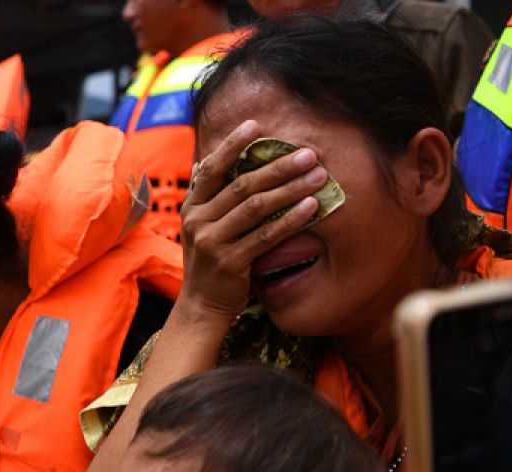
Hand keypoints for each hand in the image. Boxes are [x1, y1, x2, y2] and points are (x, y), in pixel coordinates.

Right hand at [178, 119, 329, 320]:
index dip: (232, 145)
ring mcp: (212, 242)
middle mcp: (198, 221)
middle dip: (278, 166)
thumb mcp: (200, 227)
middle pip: (242, 185)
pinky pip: (266, 236)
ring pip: (256, 208)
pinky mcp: (230, 263)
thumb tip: (203, 163)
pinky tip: (312, 207)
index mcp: (192, 207)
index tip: (256, 124)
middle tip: (309, 153)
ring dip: (291, 188)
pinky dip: (291, 220)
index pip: (212, 168)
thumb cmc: (209, 262)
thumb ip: (205, 197)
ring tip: (319, 175)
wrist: (201, 306)